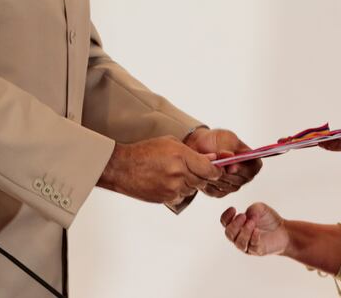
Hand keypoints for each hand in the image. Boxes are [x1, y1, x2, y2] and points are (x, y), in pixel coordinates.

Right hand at [97, 135, 222, 203]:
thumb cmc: (144, 152)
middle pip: (203, 180)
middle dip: (202, 176)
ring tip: (174, 173)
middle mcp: (179, 173)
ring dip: (189, 183)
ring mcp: (173, 188)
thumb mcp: (169, 143)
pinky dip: (179, 190)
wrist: (122, 167)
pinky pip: (181, 195)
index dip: (216, 170)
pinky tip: (166, 181)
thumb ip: (192, 152)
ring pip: (192, 189)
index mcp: (181, 156)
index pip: (210, 169)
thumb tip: (211, 160)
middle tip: (193, 169)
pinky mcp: (166, 198)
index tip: (217, 170)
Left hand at [184, 127, 261, 196]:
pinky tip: (203, 172)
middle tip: (215, 165)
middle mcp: (244, 176)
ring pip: (226, 186)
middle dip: (226, 172)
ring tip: (206, 165)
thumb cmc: (216, 141)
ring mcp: (232, 185)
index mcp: (251, 161)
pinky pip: (215, 191)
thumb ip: (229, 147)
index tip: (231, 166)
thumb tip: (230, 156)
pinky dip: (208, 182)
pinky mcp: (220, 192)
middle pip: (239, 180)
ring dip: (215, 176)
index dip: (243, 169)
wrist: (199, 146)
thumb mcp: (225, 138)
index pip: (254, 169)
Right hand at [220, 203, 288, 255]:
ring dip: (244, 231)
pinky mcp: (257, 251)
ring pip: (239, 242)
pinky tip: (257, 231)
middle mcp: (239, 236)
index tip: (234, 209)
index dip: (226, 216)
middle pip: (229, 234)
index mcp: (237, 225)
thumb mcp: (261, 209)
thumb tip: (248, 215)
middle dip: (234, 225)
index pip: (225, 223)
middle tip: (243, 216)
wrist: (284, 231)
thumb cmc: (269, 219)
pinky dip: (253, 238)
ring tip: (252, 222)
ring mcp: (248, 245)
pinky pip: (252, 246)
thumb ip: (253, 208)